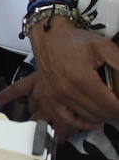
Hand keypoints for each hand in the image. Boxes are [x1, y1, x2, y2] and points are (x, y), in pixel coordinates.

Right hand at [0, 23, 118, 138]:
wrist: (48, 35)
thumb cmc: (75, 40)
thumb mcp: (104, 47)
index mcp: (81, 78)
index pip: (110, 105)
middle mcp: (66, 91)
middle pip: (99, 114)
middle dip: (114, 112)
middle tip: (118, 104)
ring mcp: (55, 96)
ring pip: (84, 119)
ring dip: (100, 118)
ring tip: (108, 110)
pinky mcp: (48, 97)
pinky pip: (64, 119)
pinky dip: (78, 124)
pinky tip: (91, 123)